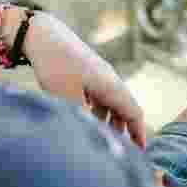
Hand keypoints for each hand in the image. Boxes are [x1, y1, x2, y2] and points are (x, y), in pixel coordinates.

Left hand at [15, 11, 147, 148]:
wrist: (45, 36)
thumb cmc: (58, 65)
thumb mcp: (68, 97)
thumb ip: (85, 118)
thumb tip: (94, 134)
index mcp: (111, 86)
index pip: (134, 112)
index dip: (139, 132)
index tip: (141, 150)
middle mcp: (110, 80)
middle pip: (125, 108)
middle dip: (125, 129)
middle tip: (122, 149)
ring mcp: (99, 76)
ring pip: (112, 102)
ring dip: (111, 120)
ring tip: (104, 137)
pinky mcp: (88, 74)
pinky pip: (100, 96)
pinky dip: (100, 110)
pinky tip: (88, 117)